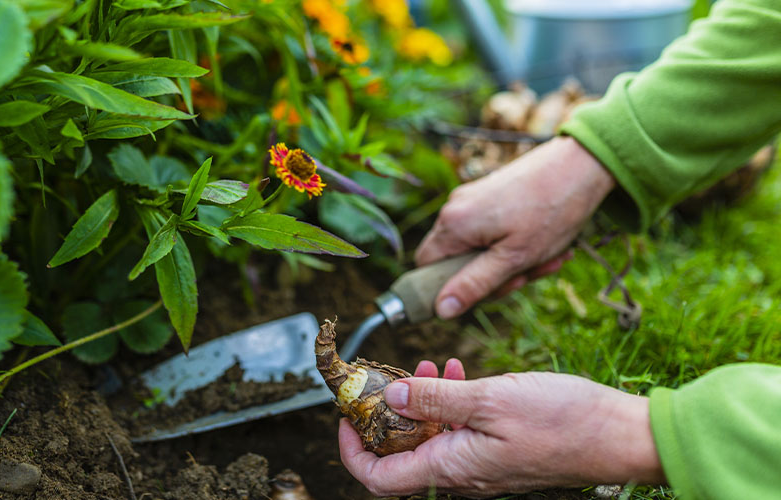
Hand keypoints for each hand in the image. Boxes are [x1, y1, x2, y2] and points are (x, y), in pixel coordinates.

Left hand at [338, 366, 664, 497]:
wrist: (621, 436)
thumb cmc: (564, 422)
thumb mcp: (490, 399)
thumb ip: (436, 399)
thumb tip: (390, 399)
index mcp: (451, 468)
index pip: (379, 477)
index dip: (352, 447)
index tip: (345, 413)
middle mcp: (462, 474)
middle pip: (400, 454)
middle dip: (386, 414)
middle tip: (385, 379)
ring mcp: (481, 464)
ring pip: (430, 438)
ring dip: (419, 402)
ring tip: (424, 365)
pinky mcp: (500, 450)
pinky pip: (460, 431)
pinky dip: (449, 402)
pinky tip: (456, 371)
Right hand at [416, 136, 615, 318]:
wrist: (582, 164)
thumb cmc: (551, 211)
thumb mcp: (514, 259)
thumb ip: (474, 285)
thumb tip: (441, 311)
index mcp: (454, 224)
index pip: (427, 268)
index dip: (451, 287)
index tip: (489, 290)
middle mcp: (455, 208)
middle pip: (456, 260)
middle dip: (493, 276)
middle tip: (529, 275)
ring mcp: (471, 200)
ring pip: (478, 249)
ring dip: (512, 262)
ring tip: (549, 258)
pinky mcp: (488, 195)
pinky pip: (491, 232)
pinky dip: (515, 244)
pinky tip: (547, 245)